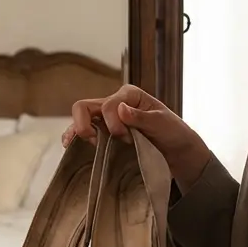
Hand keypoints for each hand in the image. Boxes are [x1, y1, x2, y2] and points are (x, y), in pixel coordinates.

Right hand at [65, 84, 209, 189]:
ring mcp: (104, 119)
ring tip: (80, 145)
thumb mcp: (163, 123)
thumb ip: (142, 116)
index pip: (108, 105)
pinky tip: (70, 147)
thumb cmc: (173, 132)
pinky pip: (81, 134)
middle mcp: (112, 104)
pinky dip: (73, 139)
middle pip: (83, 107)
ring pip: (79, 119)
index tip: (128, 138)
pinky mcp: (102, 134)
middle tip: (94, 140)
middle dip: (83, 124)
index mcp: (128, 95)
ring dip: (78, 132)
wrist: (177, 151)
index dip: (113, 123)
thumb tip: (120, 109)